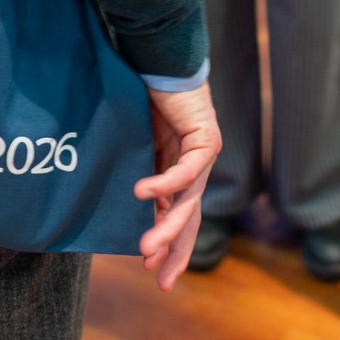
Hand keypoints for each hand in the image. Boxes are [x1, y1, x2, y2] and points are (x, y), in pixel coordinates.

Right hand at [136, 81, 221, 288]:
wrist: (157, 61)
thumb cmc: (140, 100)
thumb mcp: (137, 150)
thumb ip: (140, 179)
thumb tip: (134, 214)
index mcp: (180, 174)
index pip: (180, 219)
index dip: (171, 248)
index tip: (156, 276)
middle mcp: (197, 169)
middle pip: (189, 218)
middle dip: (173, 249)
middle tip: (159, 278)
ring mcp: (204, 154)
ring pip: (188, 201)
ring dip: (166, 226)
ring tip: (145, 248)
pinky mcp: (205, 138)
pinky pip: (186, 169)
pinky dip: (164, 183)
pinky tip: (142, 195)